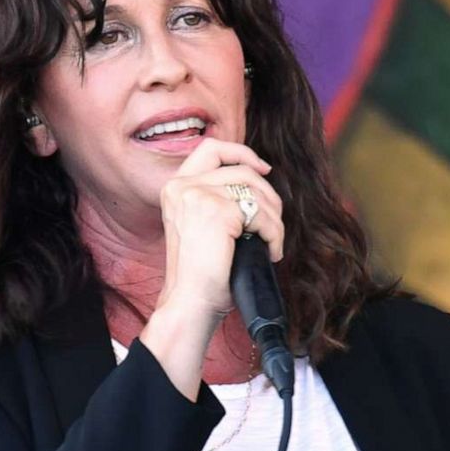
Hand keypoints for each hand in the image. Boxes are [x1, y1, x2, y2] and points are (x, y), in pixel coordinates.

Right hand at [138, 140, 284, 397]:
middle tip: (273, 220)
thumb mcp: (200, 224)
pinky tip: (271, 253)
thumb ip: (216, 198)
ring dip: (274, 221)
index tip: (263, 168)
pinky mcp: (220, 211)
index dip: (241, 152)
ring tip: (272, 243)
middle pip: (242, 170)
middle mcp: (183, 186)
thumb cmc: (199, 272)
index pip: (211, 148)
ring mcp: (200, 196)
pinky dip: (275, 235)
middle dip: (268, 194)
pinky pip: (263, 216)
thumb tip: (258, 181)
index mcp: (174, 187)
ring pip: (257, 194)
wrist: (189, 301)